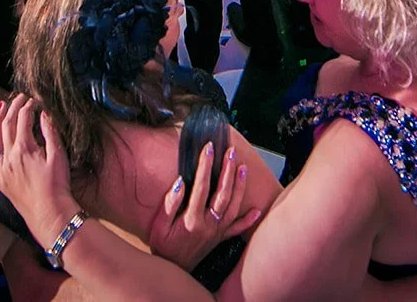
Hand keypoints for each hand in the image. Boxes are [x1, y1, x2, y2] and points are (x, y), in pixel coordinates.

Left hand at [0, 95, 77, 248]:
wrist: (50, 213)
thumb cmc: (57, 185)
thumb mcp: (58, 155)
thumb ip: (50, 133)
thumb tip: (44, 115)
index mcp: (24, 147)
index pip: (23, 119)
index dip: (28, 107)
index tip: (34, 101)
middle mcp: (9, 156)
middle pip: (7, 126)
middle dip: (12, 109)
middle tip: (18, 98)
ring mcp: (3, 170)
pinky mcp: (1, 184)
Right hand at [146, 142, 261, 271]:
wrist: (173, 270)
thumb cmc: (164, 245)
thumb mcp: (159, 225)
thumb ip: (170, 204)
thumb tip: (181, 182)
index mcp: (192, 219)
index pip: (202, 186)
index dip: (206, 165)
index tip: (209, 147)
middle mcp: (208, 224)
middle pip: (222, 193)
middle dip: (228, 170)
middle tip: (231, 151)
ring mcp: (217, 232)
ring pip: (233, 206)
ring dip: (239, 186)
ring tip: (243, 167)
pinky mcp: (220, 239)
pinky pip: (237, 229)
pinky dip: (248, 220)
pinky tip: (257, 210)